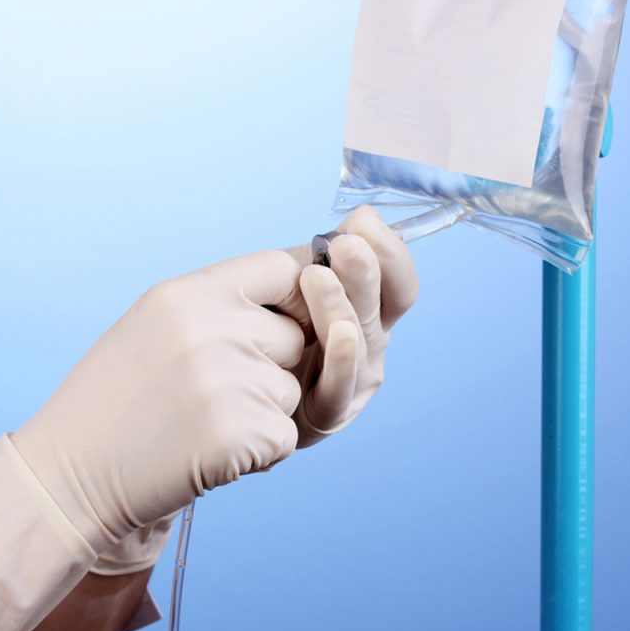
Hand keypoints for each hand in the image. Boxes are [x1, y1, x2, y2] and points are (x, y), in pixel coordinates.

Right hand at [12, 250, 309, 551]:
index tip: (281, 323)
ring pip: (291, 392)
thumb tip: (302, 287)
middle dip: (272, 367)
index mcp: (187, 295)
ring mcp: (225, 382)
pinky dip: (259, 453)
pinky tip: (209, 455)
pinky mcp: (238, 434)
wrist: (68, 479)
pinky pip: (284, 437)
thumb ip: (220, 306)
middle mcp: (209, 329)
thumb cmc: (115, 403)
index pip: (282, 269)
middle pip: (296, 337)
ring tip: (201, 425)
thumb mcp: (156, 328)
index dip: (293, 298)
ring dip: (262, 414)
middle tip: (215, 394)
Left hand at [286, 206, 418, 446]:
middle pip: (382, 308)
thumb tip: (367, 216)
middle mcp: (369, 345)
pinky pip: (339, 388)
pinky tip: (336, 335)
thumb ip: (325, 252)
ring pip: (358, 343)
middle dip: (367, 273)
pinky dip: (341, 360)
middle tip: (346, 246)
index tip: (364, 225)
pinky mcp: (326, 414)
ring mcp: (353, 381)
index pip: (399, 282)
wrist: (230, 392)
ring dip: (341, 308)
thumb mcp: (293, 282)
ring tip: (317, 279)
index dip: (391, 254)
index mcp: (368, 310)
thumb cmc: (267, 330)